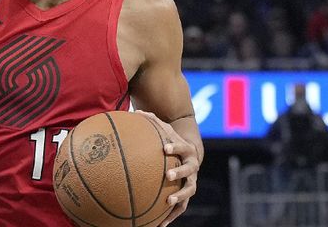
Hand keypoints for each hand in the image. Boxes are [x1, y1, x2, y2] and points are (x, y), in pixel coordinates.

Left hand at [136, 111, 199, 226]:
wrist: (191, 156)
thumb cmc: (172, 142)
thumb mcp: (166, 130)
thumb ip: (152, 122)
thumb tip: (135, 112)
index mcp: (186, 150)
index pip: (181, 147)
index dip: (174, 147)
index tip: (165, 148)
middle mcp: (192, 167)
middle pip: (189, 170)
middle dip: (179, 172)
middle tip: (168, 175)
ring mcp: (191, 182)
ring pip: (188, 191)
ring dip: (179, 196)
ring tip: (167, 201)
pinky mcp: (186, 194)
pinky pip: (181, 207)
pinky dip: (172, 216)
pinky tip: (160, 225)